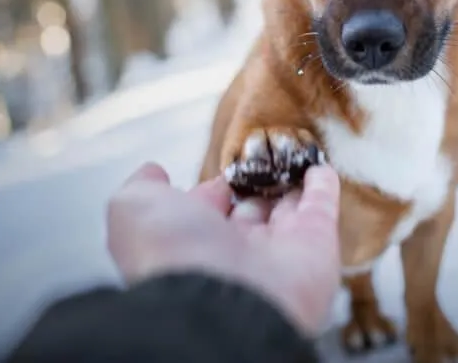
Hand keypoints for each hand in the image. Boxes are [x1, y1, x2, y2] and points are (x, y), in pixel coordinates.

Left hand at [105, 161, 341, 334]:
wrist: (222, 303)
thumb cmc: (173, 256)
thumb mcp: (134, 210)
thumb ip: (143, 187)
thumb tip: (153, 171)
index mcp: (192, 247)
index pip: (206, 210)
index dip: (211, 189)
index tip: (221, 169)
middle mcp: (235, 253)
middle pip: (247, 214)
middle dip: (252, 187)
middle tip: (261, 160)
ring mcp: (278, 250)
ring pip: (285, 209)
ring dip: (288, 181)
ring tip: (291, 153)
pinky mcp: (317, 245)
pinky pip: (321, 207)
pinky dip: (323, 184)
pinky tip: (320, 166)